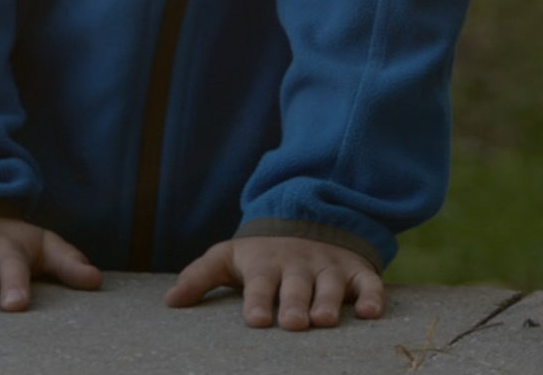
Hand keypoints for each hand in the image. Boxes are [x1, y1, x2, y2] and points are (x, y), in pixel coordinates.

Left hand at [163, 236, 382, 327]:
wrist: (305, 220)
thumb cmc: (259, 254)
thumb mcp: (227, 258)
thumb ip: (199, 277)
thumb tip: (169, 301)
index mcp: (266, 264)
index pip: (260, 283)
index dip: (258, 301)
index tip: (257, 320)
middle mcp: (299, 264)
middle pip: (297, 285)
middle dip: (295, 303)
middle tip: (293, 323)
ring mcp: (329, 266)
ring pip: (331, 284)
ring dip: (329, 301)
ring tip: (325, 320)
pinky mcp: (355, 269)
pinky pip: (368, 281)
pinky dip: (373, 295)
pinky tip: (372, 313)